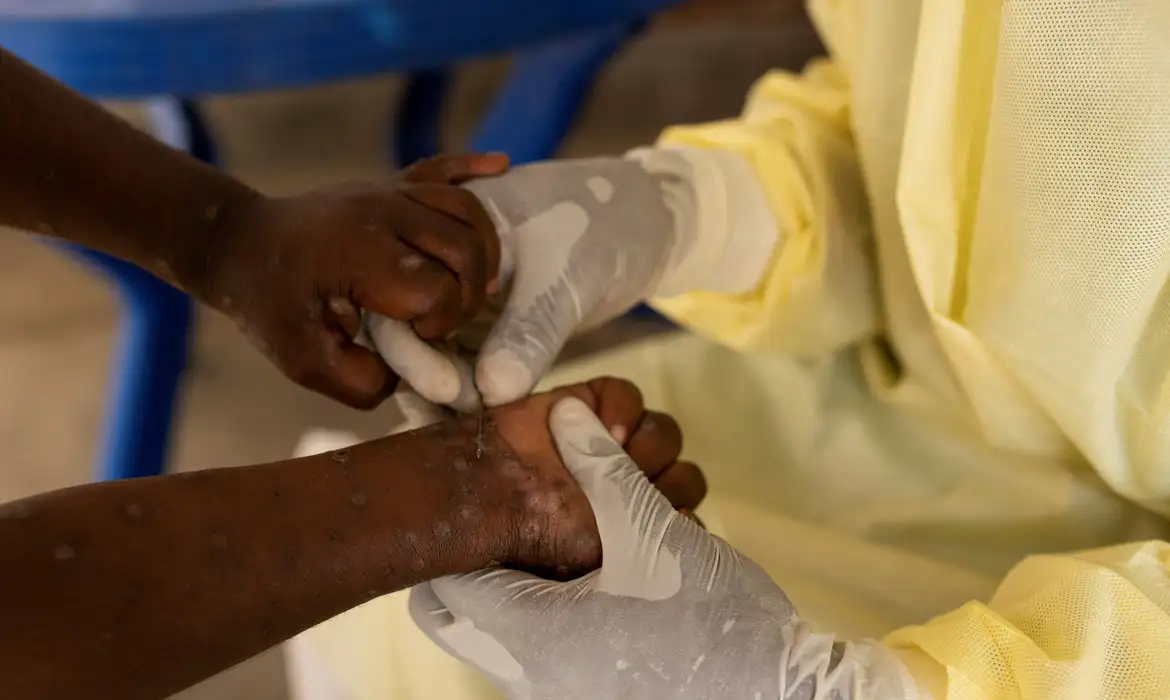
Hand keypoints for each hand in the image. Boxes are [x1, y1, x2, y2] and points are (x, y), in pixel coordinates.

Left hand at [187, 153, 507, 408]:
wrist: (239, 243)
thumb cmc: (271, 305)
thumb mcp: (303, 362)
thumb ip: (361, 382)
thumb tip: (411, 374)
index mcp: (361, 254)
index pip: (438, 289)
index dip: (441, 324)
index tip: (416, 338)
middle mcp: (381, 214)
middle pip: (466, 247)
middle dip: (470, 293)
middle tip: (447, 319)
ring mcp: (388, 193)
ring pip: (467, 210)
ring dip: (485, 250)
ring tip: (477, 284)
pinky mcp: (390, 184)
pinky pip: (441, 167)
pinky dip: (474, 167)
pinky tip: (502, 165)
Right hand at [372, 152, 700, 407]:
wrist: (641, 224)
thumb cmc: (600, 227)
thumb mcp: (564, 277)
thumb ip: (529, 331)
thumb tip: (491, 392)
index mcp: (438, 231)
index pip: (399, 294)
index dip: (413, 347)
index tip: (448, 390)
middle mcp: (437, 265)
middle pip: (406, 328)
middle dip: (426, 377)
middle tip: (462, 415)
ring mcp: (459, 298)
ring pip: (434, 353)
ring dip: (445, 392)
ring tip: (467, 430)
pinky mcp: (485, 326)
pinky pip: (465, 363)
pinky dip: (469, 391)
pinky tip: (480, 422)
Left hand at [411, 399, 916, 699]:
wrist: (776, 697)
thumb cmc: (712, 622)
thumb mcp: (654, 531)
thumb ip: (603, 468)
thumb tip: (566, 414)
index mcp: (529, 632)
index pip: (440, 585)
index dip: (458, 532)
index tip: (487, 497)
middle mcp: (526, 672)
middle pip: (459, 611)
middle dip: (483, 557)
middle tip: (520, 518)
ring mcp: (553, 690)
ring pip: (502, 628)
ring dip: (525, 578)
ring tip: (568, 540)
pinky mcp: (584, 694)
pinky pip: (540, 648)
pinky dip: (555, 607)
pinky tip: (602, 577)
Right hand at [477, 377, 705, 578]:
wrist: (487, 492)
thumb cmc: (543, 534)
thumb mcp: (603, 547)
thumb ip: (653, 531)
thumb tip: (690, 518)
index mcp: (633, 532)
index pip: (688, 520)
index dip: (680, 515)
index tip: (662, 520)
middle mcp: (627, 488)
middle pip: (684, 476)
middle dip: (666, 482)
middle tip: (631, 489)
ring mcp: (610, 445)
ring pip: (664, 433)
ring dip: (649, 444)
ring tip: (616, 454)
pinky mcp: (591, 404)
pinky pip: (628, 395)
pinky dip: (621, 407)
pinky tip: (603, 426)